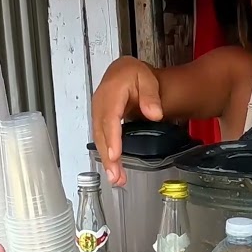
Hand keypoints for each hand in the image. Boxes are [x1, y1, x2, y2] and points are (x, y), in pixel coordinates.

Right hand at [91, 56, 163, 187]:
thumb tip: (154, 114)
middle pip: (102, 132)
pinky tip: (113, 169)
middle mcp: (100, 103)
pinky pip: (101, 140)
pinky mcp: (99, 121)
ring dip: (107, 160)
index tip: (115, 154)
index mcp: (112, 91)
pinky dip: (107, 155)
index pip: (110, 117)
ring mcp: (97, 113)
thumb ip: (151, 96)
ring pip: (100, 139)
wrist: (124, 73)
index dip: (112, 137)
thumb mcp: (147, 79)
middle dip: (108, 156)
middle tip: (116, 176)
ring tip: (116, 178)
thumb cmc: (135, 76)